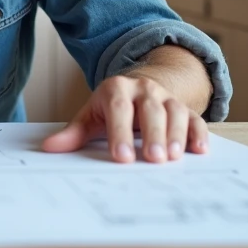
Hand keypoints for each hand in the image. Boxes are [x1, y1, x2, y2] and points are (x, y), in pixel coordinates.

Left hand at [40, 74, 208, 162]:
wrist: (138, 89)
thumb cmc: (111, 108)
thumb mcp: (91, 117)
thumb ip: (73, 134)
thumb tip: (49, 147)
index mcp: (117, 89)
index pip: (119, 109)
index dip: (120, 132)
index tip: (122, 156)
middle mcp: (144, 90)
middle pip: (150, 110)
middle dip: (152, 135)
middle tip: (153, 158)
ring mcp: (166, 98)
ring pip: (175, 112)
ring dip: (175, 135)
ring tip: (173, 157)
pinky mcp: (184, 109)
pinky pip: (195, 119)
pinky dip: (198, 134)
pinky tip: (199, 150)